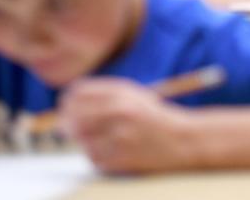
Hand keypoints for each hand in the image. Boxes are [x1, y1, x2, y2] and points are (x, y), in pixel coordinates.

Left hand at [59, 77, 191, 173]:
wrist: (184, 140)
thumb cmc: (155, 117)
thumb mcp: (133, 95)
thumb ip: (102, 94)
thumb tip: (65, 104)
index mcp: (122, 92)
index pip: (77, 92)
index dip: (68, 101)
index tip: (69, 108)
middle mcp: (120, 111)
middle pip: (74, 115)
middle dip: (69, 122)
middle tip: (71, 128)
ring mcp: (120, 135)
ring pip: (81, 139)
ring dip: (85, 140)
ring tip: (101, 139)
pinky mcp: (121, 157)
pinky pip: (94, 157)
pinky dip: (97, 155)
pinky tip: (111, 151)